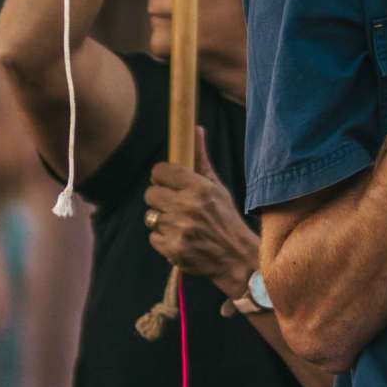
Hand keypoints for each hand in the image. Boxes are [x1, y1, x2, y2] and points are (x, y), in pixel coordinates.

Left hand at [143, 146, 262, 300]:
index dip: (161, 177)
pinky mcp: (172, 249)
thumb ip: (200, 159)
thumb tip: (196, 129)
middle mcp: (187, 207)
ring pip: (151, 216)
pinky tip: (180, 239)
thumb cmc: (225, 218)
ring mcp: (179, 229)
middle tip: (175, 205)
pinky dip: (163, 239)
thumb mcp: (217, 187)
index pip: (159, 171)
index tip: (167, 182)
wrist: (236, 257)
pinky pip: (153, 237)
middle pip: (150, 194)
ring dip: (163, 220)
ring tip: (181, 224)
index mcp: (199, 187)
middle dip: (160, 199)